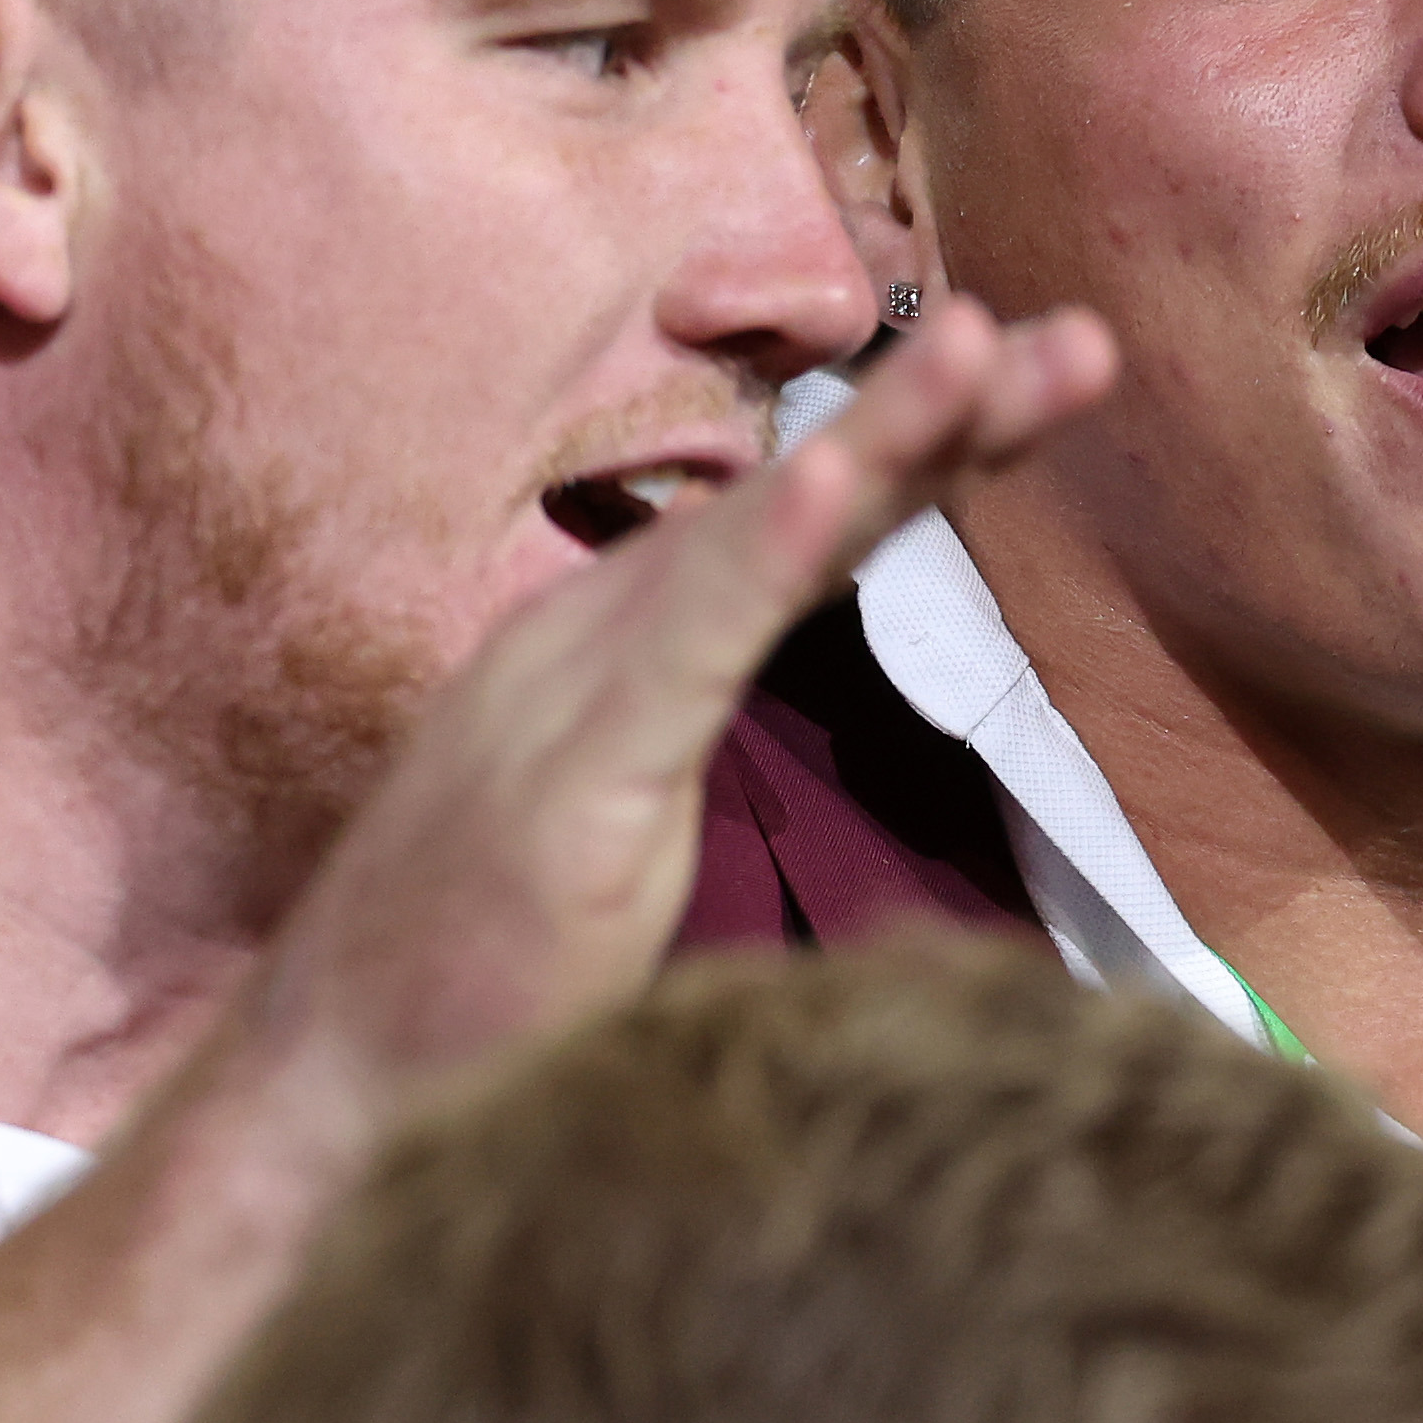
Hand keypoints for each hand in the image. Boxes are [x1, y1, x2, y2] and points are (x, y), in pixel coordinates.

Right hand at [234, 295, 1116, 1137]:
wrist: (333, 1079)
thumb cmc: (479, 970)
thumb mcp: (623, 834)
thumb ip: (692, 753)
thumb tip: (772, 716)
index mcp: (631, 642)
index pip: (815, 530)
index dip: (937, 451)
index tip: (1056, 383)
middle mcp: (602, 629)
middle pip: (806, 504)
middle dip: (948, 414)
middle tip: (1089, 342)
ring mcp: (574, 686)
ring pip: (754, 538)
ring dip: (876, 438)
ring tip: (977, 346)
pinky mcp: (564, 770)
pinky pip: (683, 646)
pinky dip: (763, 553)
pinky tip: (835, 483)